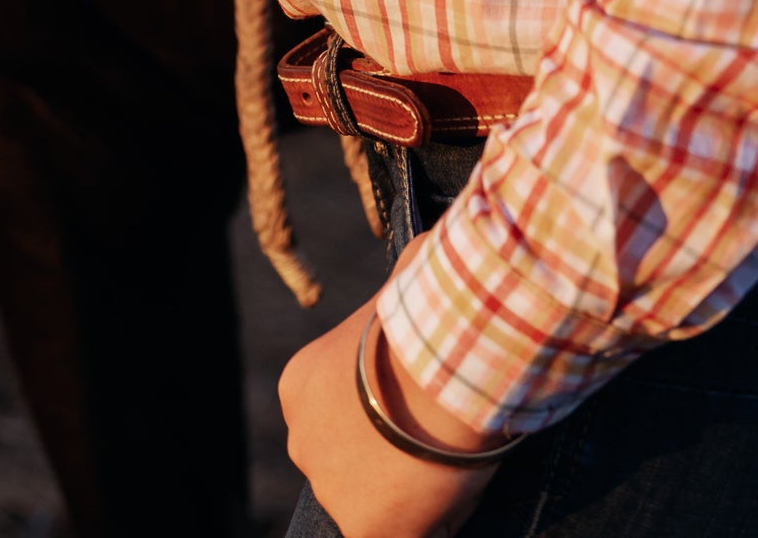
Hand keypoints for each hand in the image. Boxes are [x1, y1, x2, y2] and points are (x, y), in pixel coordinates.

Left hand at [279, 245, 503, 537]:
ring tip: (455, 458)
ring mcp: (331, 490)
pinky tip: (451, 501)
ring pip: (374, 499)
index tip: (418, 402)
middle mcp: (303, 443)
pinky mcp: (368, 529)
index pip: (342, 409)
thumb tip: (425, 248)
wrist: (446, 352)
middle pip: (350, 457)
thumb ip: (403, 287)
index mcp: (301, 384)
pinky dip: (428, 524)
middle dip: (389, 449)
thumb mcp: (406, 286)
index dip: (382, 409)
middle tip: (439, 430)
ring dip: (409, 486)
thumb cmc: (429, 308)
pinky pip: (398, 536)